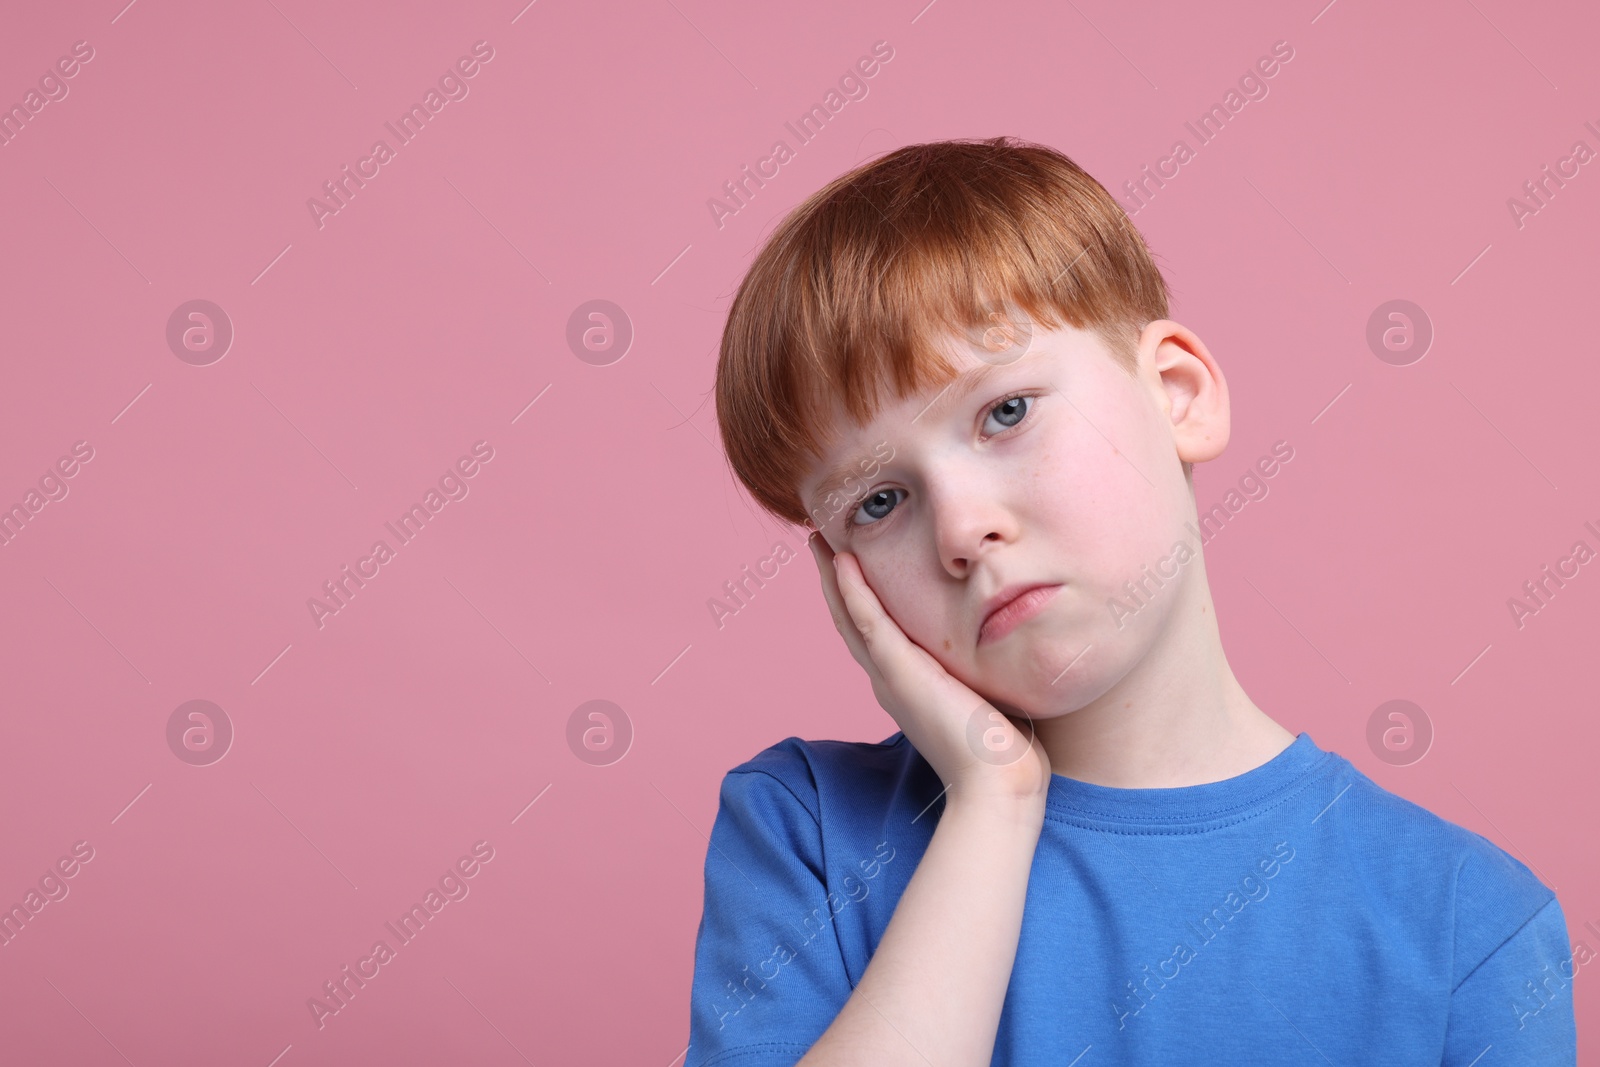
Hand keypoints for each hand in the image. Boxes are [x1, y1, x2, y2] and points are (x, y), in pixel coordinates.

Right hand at [807, 532, 1051, 808]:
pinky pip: (869, 622)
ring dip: (832, 577)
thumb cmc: (1004, 753)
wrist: (999, 784)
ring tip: (817, 542)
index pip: (873, 633)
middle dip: (834, 582)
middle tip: (818, 544)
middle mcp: (889, 681)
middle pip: (850, 621)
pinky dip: (853, 592)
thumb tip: (1006, 647)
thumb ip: (983, 672)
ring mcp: (891, 677)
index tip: (850, 564)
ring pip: (850, 617)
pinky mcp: (901, 674)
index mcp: (907, 687)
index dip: (857, 598)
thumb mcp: (987, 697)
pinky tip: (842, 562)